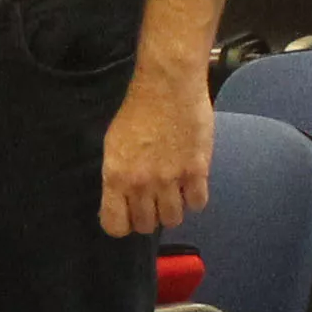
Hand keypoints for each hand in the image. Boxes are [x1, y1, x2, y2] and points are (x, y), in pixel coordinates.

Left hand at [99, 56, 213, 238]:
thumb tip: (124, 200)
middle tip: (154, 200)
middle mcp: (141, 183)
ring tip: (174, 192)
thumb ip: (118, 176)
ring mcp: (170, 179)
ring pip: (173, 219)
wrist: (168, 85)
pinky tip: (191, 183)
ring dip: (173, 209)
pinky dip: (194, 198)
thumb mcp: (114, 144)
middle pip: (146, 225)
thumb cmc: (138, 109)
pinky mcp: (196, 170)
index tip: (129, 214)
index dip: (123, 224)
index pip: (115, 225)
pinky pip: (197, 204)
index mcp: (116, 176)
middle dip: (149, 216)